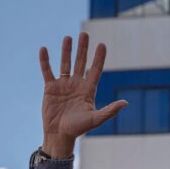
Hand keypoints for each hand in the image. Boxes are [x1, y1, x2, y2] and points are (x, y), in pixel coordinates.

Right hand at [39, 32, 127, 157]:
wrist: (59, 135)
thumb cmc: (78, 129)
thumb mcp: (95, 119)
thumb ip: (110, 110)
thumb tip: (125, 103)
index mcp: (88, 90)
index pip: (95, 70)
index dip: (99, 58)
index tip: (102, 45)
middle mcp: (76, 85)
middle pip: (81, 62)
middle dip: (83, 49)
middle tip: (85, 34)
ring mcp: (63, 85)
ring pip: (65, 64)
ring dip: (66, 51)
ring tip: (68, 37)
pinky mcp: (50, 88)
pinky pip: (47, 71)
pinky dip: (45, 61)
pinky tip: (44, 49)